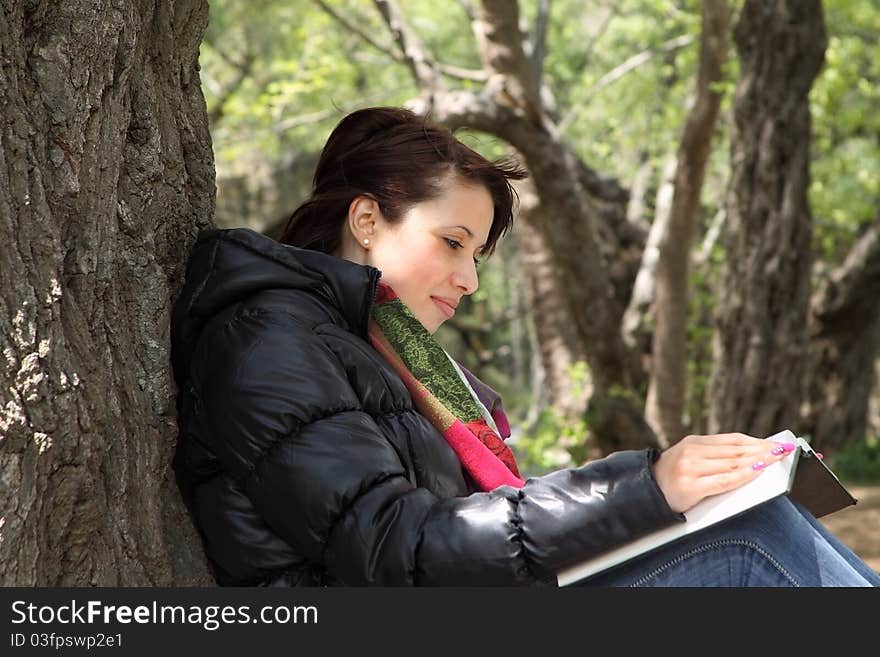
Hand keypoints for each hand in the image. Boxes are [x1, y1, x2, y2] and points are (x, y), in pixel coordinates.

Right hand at [652, 433, 795, 513]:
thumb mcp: (690, 460)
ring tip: (777, 460)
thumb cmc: (672, 479)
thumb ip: (715, 457)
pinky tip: (757, 471)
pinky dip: (743, 475)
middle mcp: (691, 452)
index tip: (777, 444)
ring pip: (732, 463)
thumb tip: (752, 457)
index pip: (732, 440)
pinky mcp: (690, 486)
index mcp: (693, 442)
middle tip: (785, 451)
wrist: (645, 493)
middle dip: (763, 450)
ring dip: (758, 460)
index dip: (756, 441)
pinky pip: (724, 480)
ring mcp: (690, 468)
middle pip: (735, 450)